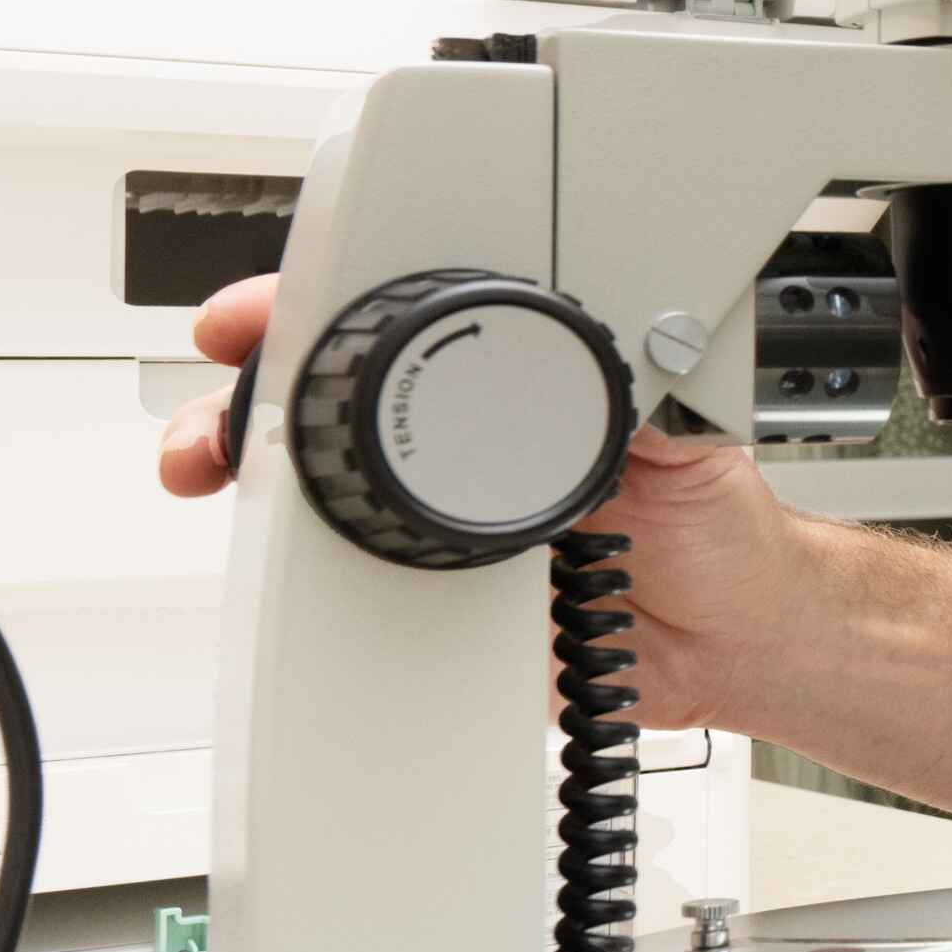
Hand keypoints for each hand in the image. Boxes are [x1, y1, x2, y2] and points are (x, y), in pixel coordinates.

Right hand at [149, 276, 823, 731]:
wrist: (739, 639)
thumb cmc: (724, 528)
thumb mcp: (691, 430)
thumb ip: (641, 390)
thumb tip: (608, 346)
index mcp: (526, 392)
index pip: (411, 326)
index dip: (329, 312)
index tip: (264, 316)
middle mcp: (472, 451)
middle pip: (332, 407)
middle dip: (251, 397)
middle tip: (217, 412)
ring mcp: (447, 528)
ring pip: (323, 494)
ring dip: (258, 479)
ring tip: (213, 465)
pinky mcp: (443, 607)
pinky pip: (359, 590)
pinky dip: (306, 576)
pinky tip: (276, 562)